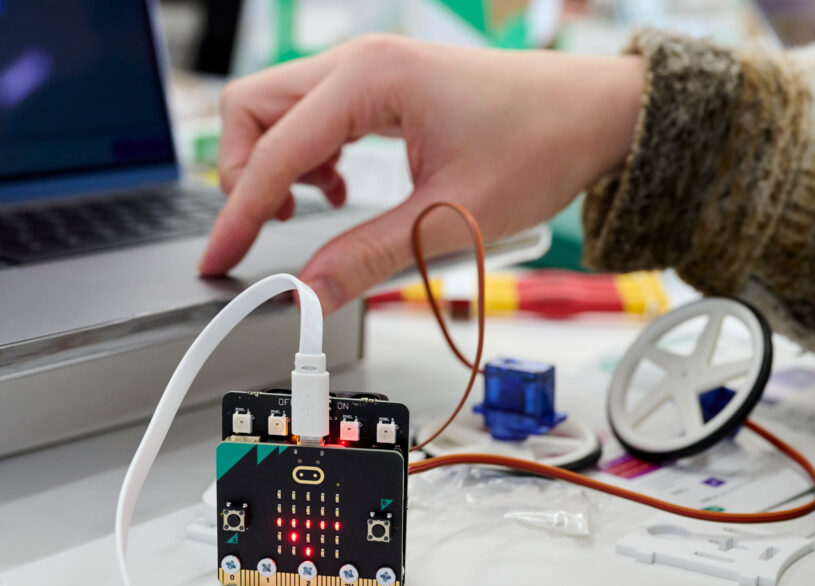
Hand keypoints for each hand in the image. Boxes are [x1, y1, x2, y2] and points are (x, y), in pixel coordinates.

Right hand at [199, 35, 643, 312]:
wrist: (596, 114)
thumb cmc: (541, 145)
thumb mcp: (449, 218)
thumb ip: (367, 257)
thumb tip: (308, 293)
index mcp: (370, 80)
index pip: (273, 151)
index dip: (238, 213)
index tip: (218, 258)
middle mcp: (358, 62)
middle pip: (251, 109)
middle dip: (244, 173)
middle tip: (268, 229)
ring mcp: (366, 69)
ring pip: (274, 108)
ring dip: (273, 163)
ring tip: (311, 208)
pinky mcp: (377, 86)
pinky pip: (308, 114)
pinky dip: (304, 156)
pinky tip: (339, 189)